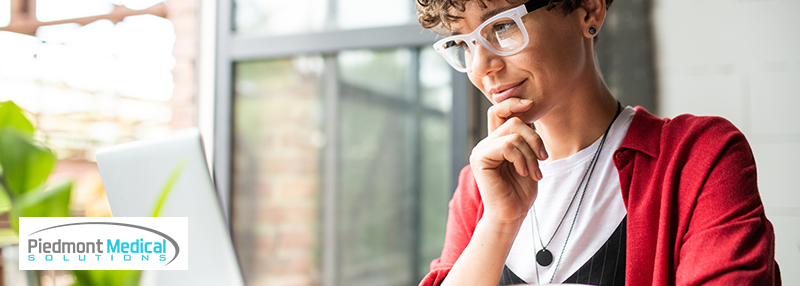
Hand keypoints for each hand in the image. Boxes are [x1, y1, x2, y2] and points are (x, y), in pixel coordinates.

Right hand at [469, 98, 547, 224]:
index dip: (513, 102)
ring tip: (533, 172)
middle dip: (535, 139)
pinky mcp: (480, 159)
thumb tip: (529, 112)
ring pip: (513, 134)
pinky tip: (523, 172)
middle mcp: (485, 143)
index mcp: (496, 141)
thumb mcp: (529, 158)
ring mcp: (480, 150)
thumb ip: (525, 138)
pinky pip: (507, 145)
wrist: (512, 214)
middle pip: (513, 121)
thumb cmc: (521, 191)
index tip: (531, 103)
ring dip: (530, 153)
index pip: (499, 111)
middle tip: (542, 159)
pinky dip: (521, 158)